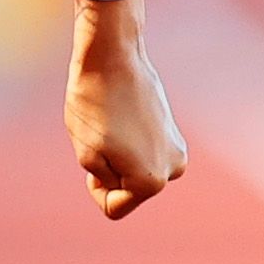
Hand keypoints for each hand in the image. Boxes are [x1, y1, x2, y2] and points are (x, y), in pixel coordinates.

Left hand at [66, 0, 186, 219]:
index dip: (95, 187)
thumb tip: (124, 179)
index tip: (94, 156)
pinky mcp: (174, 130)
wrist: (112, 57)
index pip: (113, 207)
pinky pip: (142, 151)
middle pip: (127, 189)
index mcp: (151, 182)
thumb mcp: (87, 155)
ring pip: (134, 169)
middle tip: (104, 135)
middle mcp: (173, 170)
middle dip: (110, 170)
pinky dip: (129, 140)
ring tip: (114, 124)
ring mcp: (177, 149)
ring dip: (119, 155)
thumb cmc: (93, 105)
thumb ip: (107, 180)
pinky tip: (123, 115)